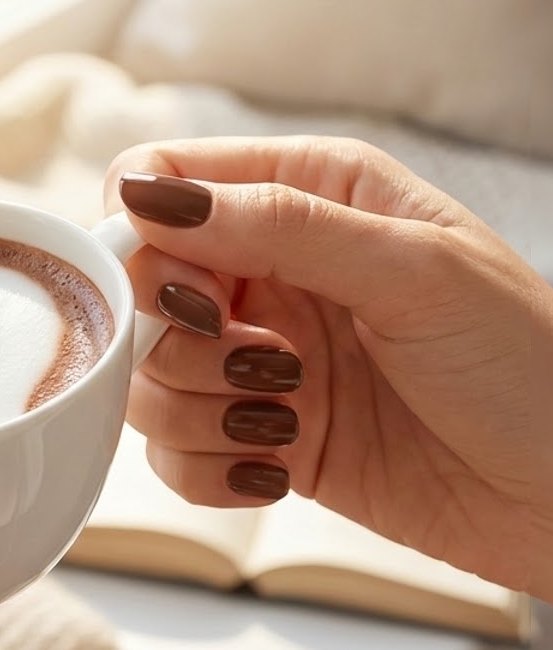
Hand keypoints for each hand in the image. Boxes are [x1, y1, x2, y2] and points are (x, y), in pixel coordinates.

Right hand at [103, 136, 552, 599]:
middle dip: (177, 339)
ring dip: (196, 411)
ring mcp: (260, 358)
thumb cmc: (527, 365)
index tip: (191, 295)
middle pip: (137, 285)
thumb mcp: (414, 272)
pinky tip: (276, 471)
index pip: (161, 178)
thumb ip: (278, 228)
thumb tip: (148, 195)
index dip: (144, 235)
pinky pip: (172, 453)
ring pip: (147, 375)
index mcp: (310, 194)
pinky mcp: (258, 437)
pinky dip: (207, 470)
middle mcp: (272, 270)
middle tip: (259, 365)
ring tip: (284, 418)